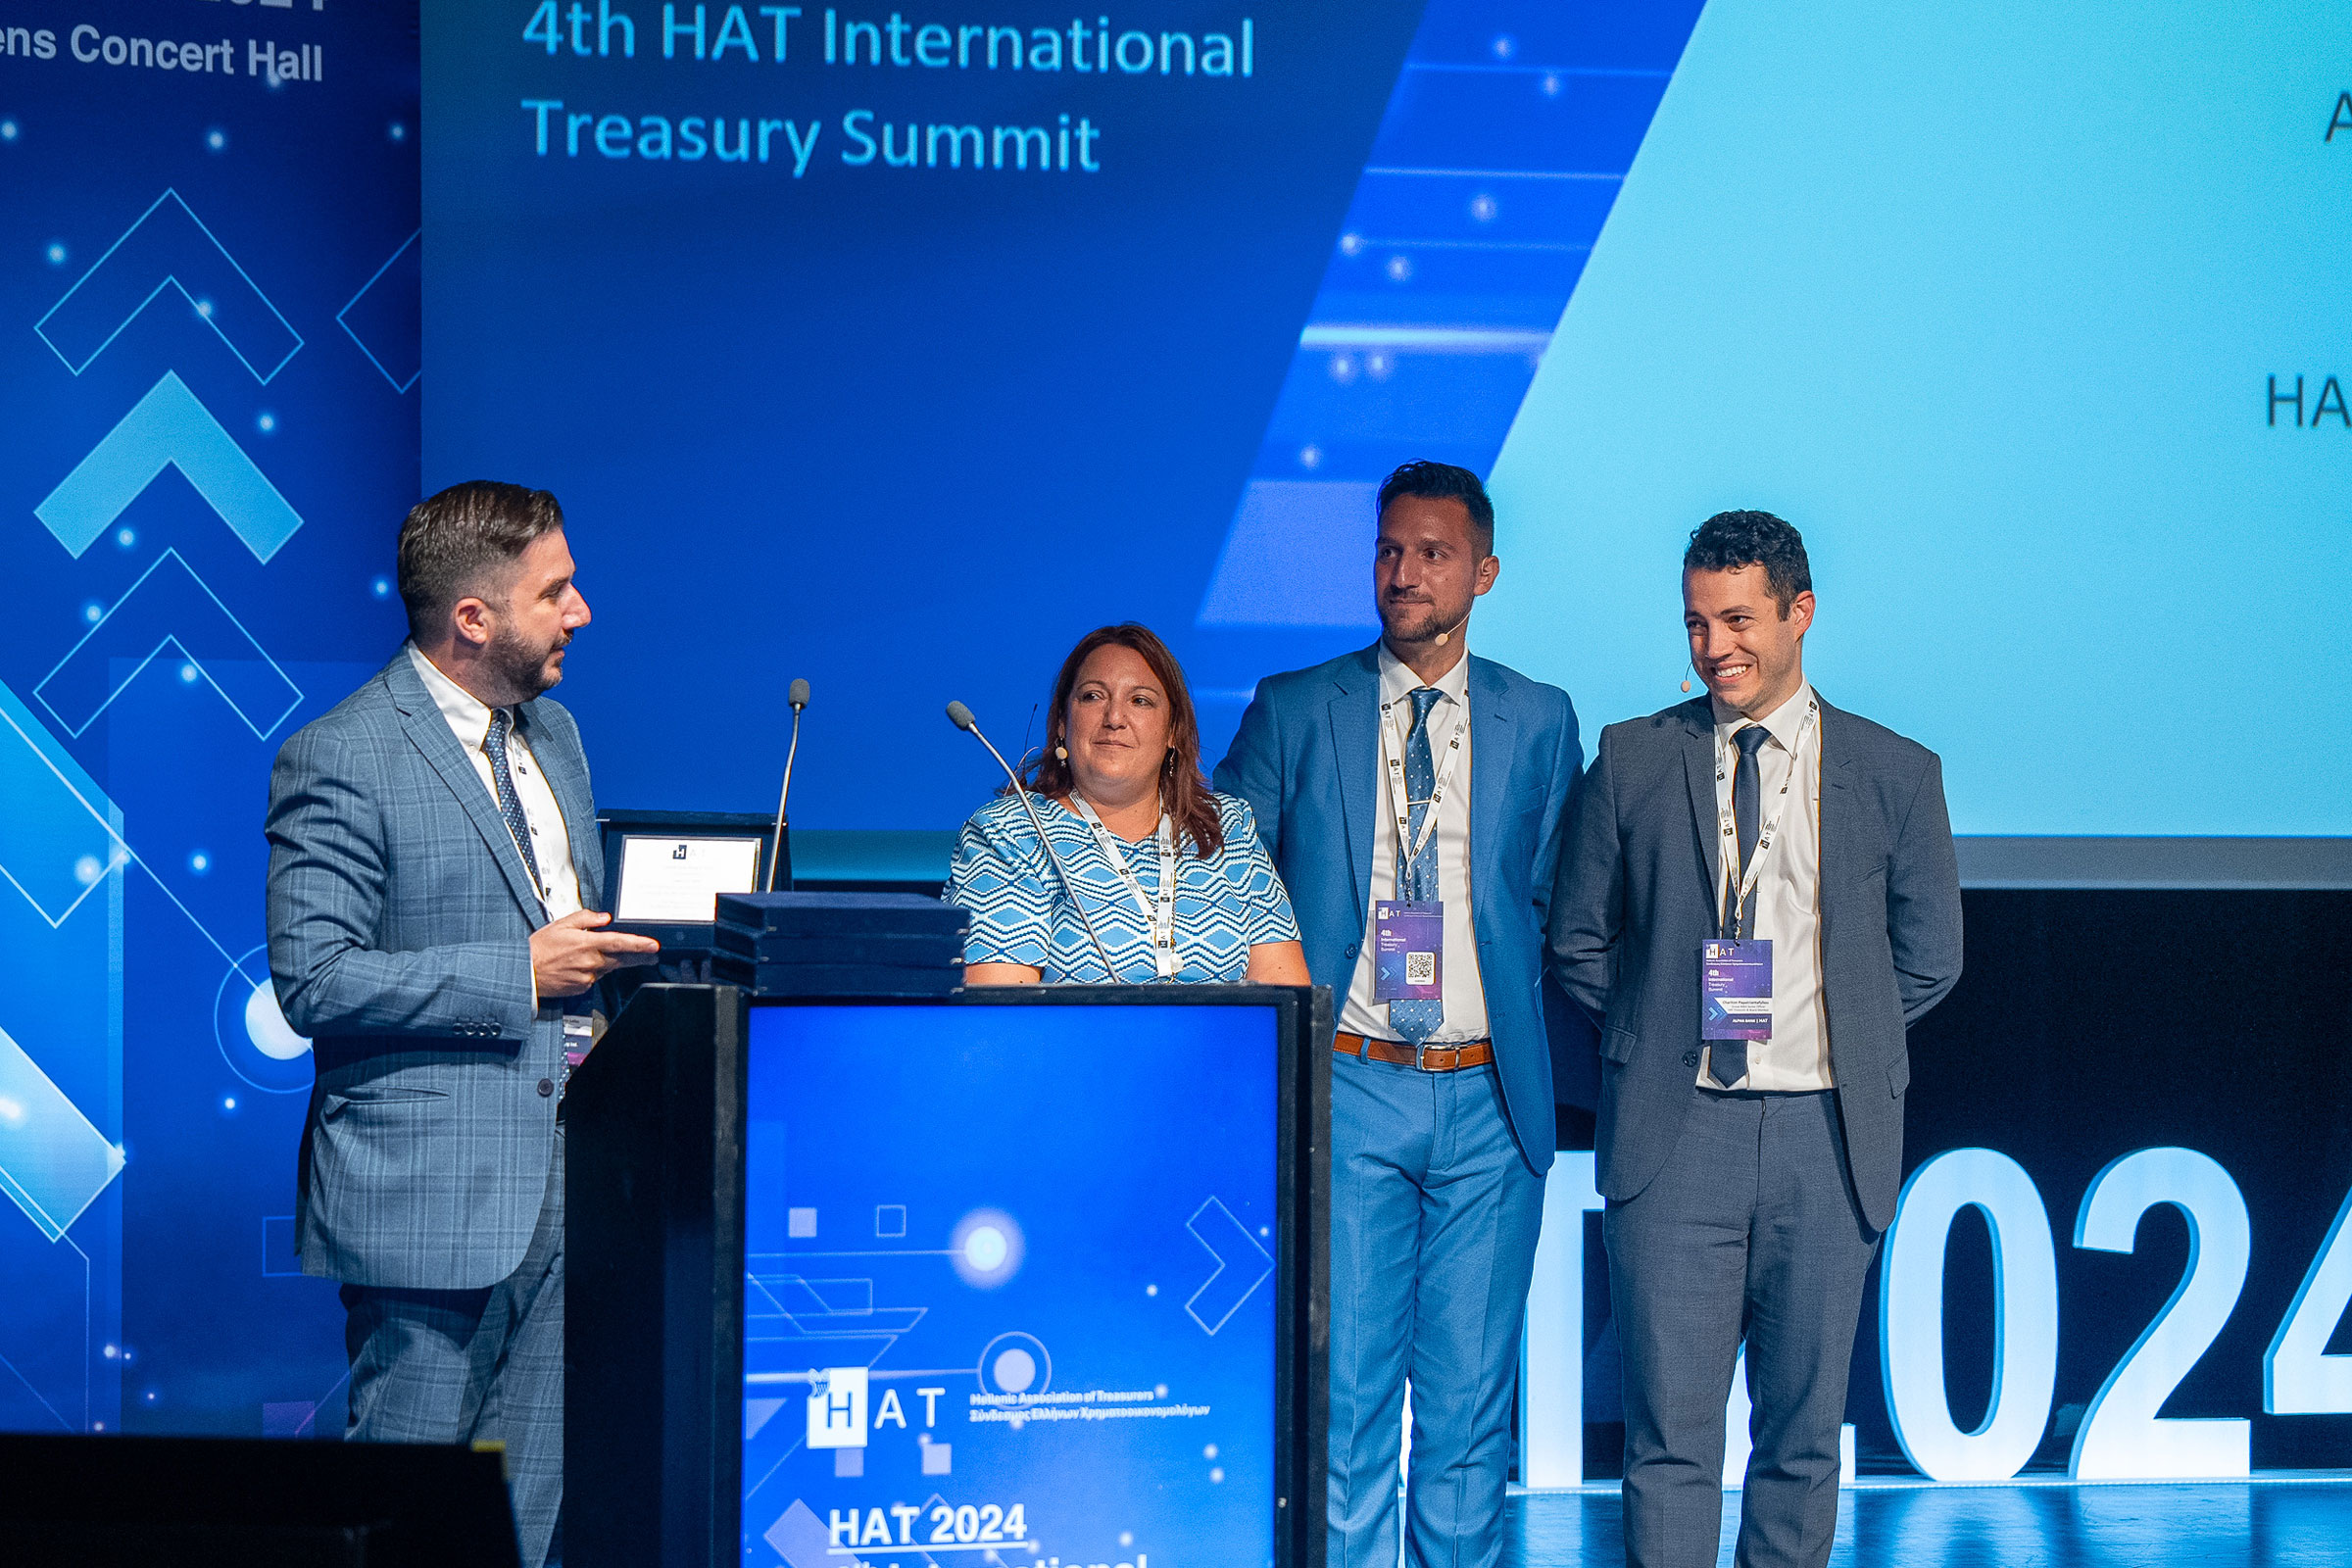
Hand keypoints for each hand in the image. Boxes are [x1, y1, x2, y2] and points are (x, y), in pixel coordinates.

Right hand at [531, 910, 659, 998]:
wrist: (525, 973)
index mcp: (587, 944)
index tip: (654, 946)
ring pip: (609, 968)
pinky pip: (595, 978)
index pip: (621, 943)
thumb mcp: (561, 924)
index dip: (640, 944)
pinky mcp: (582, 987)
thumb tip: (603, 918)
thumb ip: (585, 918)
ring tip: (613, 955)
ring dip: (614, 962)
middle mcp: (591, 962)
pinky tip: (585, 966)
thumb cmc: (539, 948)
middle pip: (623, 959)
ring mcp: (587, 977)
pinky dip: (595, 970)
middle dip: (639, 957)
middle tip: (651, 955)